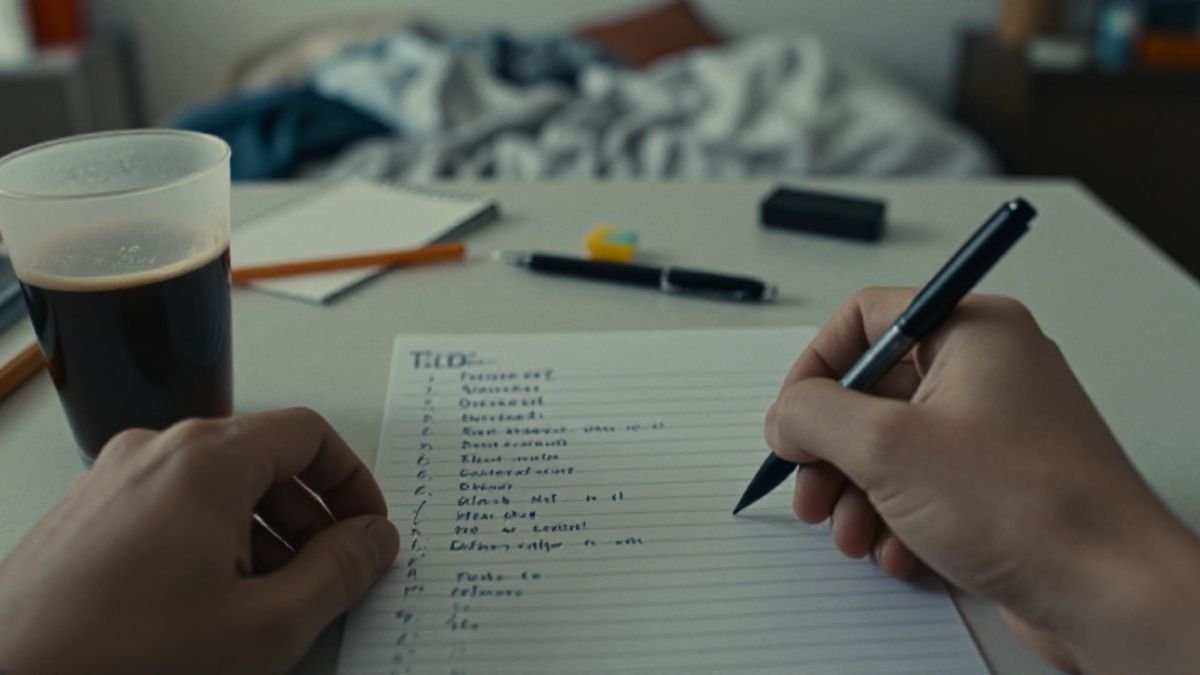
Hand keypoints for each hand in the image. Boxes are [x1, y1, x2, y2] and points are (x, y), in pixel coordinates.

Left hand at [0, 408, 399, 674]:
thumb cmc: (123, 661)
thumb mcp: (267, 625)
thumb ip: (339, 572)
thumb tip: (373, 540)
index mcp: (205, 461)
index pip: (307, 434)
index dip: (352, 482)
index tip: (367, 530)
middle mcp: (154, 453)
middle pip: (262, 458)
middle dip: (308, 517)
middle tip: (329, 575)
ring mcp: (110, 481)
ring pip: (214, 488)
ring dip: (261, 535)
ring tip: (269, 602)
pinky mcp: (83, 517)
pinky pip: (168, 510)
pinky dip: (209, 544)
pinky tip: (209, 608)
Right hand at [765, 288, 1199, 674]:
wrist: (1109, 591)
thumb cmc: (1027, 507)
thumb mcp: (888, 447)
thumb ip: (813, 416)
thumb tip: (785, 415)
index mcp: (972, 331)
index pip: (867, 319)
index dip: (816, 368)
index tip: (792, 417)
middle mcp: (987, 371)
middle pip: (873, 391)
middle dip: (831, 449)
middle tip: (810, 487)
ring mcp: (995, 429)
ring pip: (894, 446)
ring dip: (857, 493)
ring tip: (851, 532)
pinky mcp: (999, 483)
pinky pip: (925, 487)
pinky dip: (898, 517)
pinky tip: (899, 550)